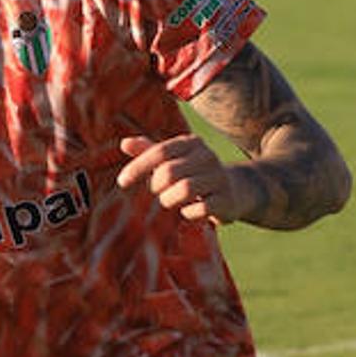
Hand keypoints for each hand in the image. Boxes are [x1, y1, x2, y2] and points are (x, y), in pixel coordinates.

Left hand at [116, 134, 246, 224]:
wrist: (234, 189)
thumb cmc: (192, 172)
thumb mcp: (172, 158)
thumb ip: (148, 151)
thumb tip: (123, 143)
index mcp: (191, 143)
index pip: (159, 152)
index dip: (138, 167)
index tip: (121, 182)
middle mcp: (207, 156)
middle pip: (169, 172)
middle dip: (157, 186)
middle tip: (159, 191)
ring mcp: (219, 177)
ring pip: (184, 189)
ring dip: (169, 200)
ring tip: (171, 200)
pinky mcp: (226, 199)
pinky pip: (200, 209)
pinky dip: (187, 213)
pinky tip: (189, 211)